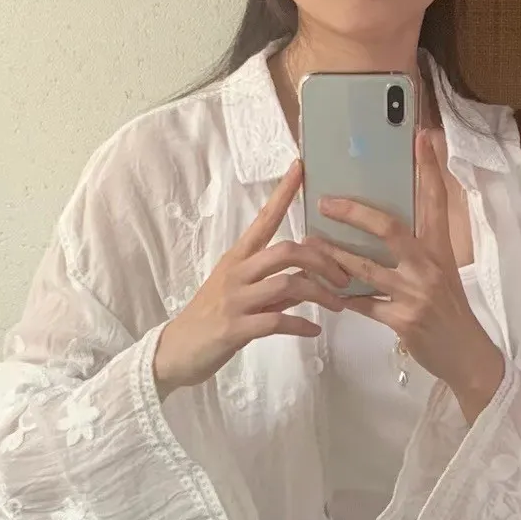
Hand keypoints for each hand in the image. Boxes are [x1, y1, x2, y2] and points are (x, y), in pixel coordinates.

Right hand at [153, 162, 348, 399]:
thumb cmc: (210, 320)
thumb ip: (274, 286)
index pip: (263, 219)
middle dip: (321, 260)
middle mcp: (236, 273)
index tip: (300, 167)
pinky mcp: (235, 328)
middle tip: (343, 278)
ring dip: (319, 294)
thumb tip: (308, 278)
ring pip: (286, 284)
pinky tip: (314, 330)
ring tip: (338, 306)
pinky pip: (276, 321)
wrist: (177, 352)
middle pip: (285, 251)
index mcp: (238, 259)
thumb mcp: (242, 296)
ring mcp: (235, 300)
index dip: (282, 193)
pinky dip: (300, 325)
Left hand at [310, 130, 505, 421]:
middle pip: (389, 229)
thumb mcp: (444, 274)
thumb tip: (391, 230)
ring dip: (335, 256)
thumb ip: (421, 251)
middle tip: (327, 201)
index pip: (436, 201)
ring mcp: (414, 294)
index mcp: (441, 250)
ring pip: (366, 268)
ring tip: (311, 243)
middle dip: (355, 213)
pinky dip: (344, 298)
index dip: (429, 169)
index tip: (421, 137)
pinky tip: (326, 291)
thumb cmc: (451, 312)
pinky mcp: (402, 320)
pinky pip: (364, 305)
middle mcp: (429, 267)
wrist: (466, 355)